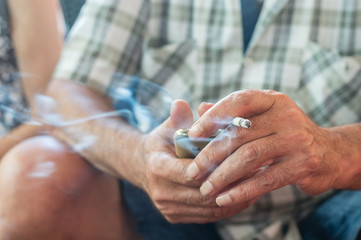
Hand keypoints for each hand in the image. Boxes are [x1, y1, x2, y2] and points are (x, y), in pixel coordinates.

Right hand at [139, 100, 255, 222]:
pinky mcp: (176, 217)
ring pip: (209, 208)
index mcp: (158, 167)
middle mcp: (161, 192)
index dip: (216, 166)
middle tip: (256, 171)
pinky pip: (208, 216)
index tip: (240, 156)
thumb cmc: (162, 143)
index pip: (190, 172)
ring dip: (234, 196)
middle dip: (231, 182)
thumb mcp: (167, 127)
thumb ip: (177, 117)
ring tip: (256, 183)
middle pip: (203, 192)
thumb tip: (181, 103)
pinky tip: (244, 194)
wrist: (143, 167)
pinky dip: (228, 206)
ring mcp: (169, 208)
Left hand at [186, 90, 359, 206]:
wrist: (329, 153)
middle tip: (192, 171)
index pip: (239, 101)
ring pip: (249, 157)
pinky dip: (241, 191)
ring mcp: (296, 140)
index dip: (213, 116)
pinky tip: (224, 199)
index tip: (192, 134)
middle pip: (240, 133)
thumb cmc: (286, 133)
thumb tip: (201, 107)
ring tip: (205, 188)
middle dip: (211, 154)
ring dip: (222, 176)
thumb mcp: (264, 116)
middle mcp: (286, 116)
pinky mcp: (302, 165)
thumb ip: (234, 112)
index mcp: (272, 100)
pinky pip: (265, 180)